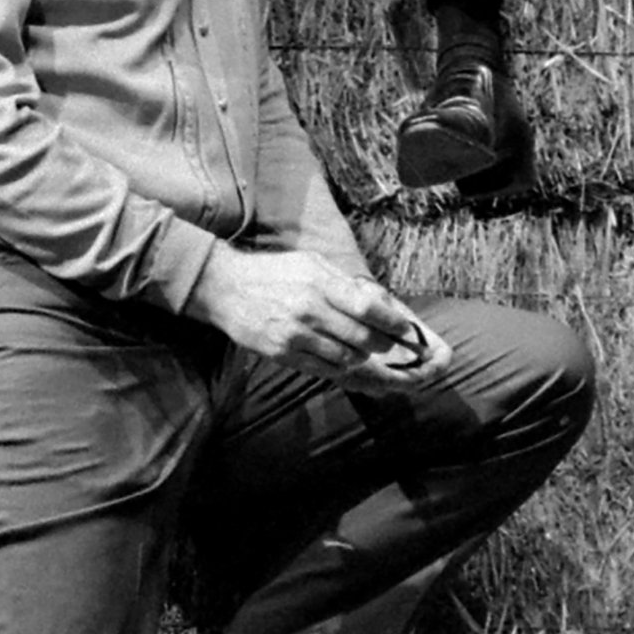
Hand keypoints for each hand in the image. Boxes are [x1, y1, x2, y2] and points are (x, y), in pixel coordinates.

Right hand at [185, 244, 452, 393]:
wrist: (226, 289)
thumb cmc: (274, 273)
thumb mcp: (311, 264)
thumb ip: (343, 283)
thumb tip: (379, 302)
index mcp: (320, 283)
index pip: (369, 309)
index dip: (394, 324)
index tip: (407, 330)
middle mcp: (309, 310)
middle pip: (363, 338)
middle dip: (384, 345)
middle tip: (391, 345)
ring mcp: (295, 335)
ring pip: (346, 358)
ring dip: (361, 357)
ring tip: (364, 350)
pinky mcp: (282, 354)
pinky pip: (324, 369)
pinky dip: (340, 366)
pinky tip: (342, 358)